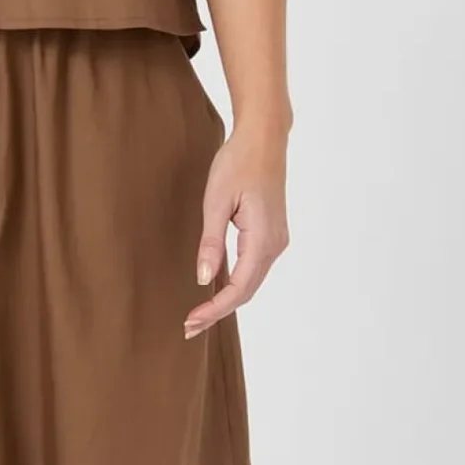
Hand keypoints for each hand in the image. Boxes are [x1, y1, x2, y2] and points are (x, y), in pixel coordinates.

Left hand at [184, 121, 288, 335]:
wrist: (264, 138)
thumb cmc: (238, 163)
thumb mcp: (217, 202)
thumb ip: (211, 242)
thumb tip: (205, 279)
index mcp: (263, 239)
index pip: (239, 288)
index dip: (215, 309)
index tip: (191, 321)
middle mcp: (275, 244)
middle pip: (247, 291)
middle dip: (218, 311)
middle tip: (189, 327)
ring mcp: (276, 240)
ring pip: (252, 281)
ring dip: (227, 300)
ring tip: (199, 314)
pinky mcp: (271, 233)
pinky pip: (253, 268)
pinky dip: (235, 283)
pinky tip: (216, 289)